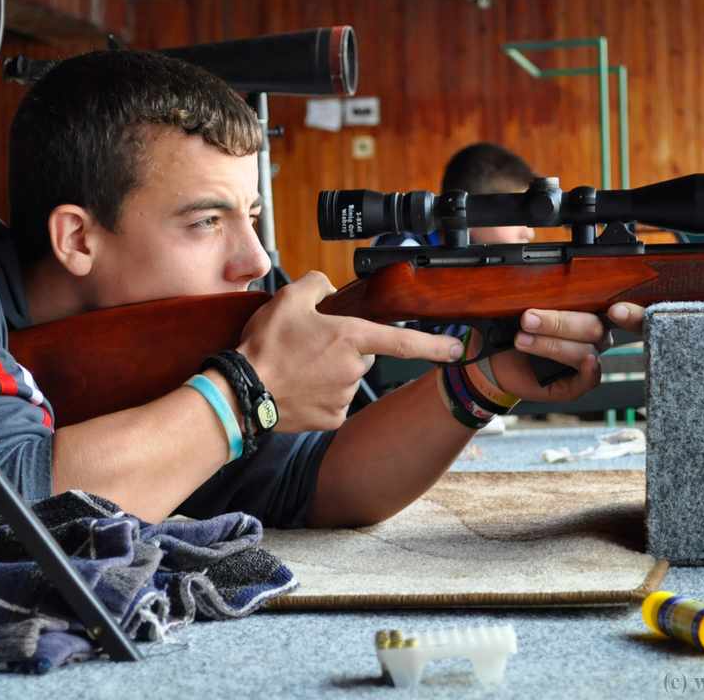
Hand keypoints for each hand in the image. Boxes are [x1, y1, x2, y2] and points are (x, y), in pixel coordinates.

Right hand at [239, 272, 463, 431]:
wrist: (243, 392)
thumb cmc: (265, 346)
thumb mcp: (288, 297)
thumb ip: (317, 283)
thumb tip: (329, 287)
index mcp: (350, 337)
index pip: (403, 340)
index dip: (435, 343)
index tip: (460, 348)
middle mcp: (354, 369)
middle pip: (362, 354)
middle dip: (344, 349)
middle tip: (309, 346)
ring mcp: (344, 397)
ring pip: (347, 378)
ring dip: (330, 372)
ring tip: (297, 367)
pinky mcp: (332, 419)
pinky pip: (335, 402)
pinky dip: (321, 395)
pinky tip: (300, 388)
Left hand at [484, 303, 643, 402]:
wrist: (496, 357)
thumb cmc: (515, 326)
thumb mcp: (527, 303)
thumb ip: (543, 294)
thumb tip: (544, 281)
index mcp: (590, 310)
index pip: (615, 306)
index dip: (623, 309)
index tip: (614, 307)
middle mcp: (595, 335)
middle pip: (593, 327)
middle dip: (558, 322)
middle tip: (528, 319)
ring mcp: (589, 359)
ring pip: (585, 350)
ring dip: (550, 344)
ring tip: (521, 339)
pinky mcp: (577, 384)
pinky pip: (591, 380)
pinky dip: (588, 371)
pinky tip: (584, 362)